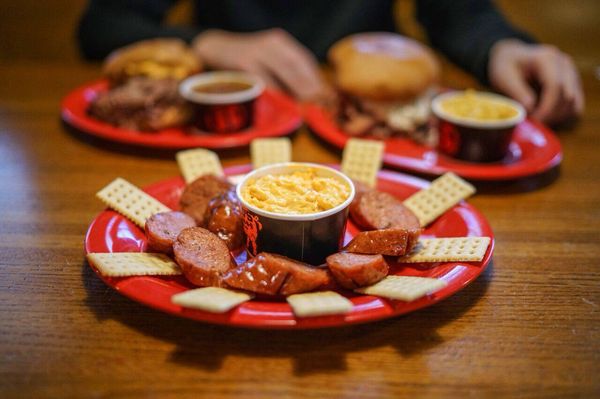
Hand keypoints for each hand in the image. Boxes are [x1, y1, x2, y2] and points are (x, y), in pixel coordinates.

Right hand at [192, 28, 324, 100]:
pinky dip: (276, 93)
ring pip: (284, 73)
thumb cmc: (244, 62)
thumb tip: (308, 98)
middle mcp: (271, 44)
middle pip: (297, 68)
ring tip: (306, 108)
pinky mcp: (244, 62)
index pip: (305, 62)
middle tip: (319, 107)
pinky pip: (265, 80)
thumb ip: (285, 75)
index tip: (327, 98)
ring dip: (296, 92)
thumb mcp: (267, 61)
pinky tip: (283, 105)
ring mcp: (257, 51)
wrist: (214, 50)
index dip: (317, 80)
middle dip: (310, 88)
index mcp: (280, 43)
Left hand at [488, 39, 583, 124]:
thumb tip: (531, 110)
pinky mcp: (573, 83)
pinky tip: (545, 116)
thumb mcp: (503, 77)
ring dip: (557, 117)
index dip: (546, 108)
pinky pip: (575, 105)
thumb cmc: (505, 66)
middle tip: (533, 124)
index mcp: (546, 58)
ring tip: (537, 120)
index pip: (555, 86)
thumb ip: (517, 93)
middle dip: (551, 115)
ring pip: (574, 103)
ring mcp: (571, 73)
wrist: (511, 57)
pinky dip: (562, 115)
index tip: (534, 121)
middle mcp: (564, 64)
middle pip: (568, 96)